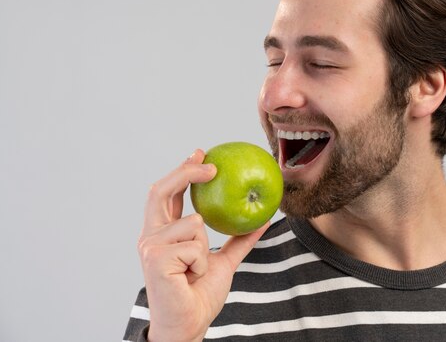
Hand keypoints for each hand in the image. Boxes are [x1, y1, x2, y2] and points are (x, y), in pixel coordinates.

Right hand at [137, 149, 268, 341]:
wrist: (189, 324)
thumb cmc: (199, 294)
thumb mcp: (224, 261)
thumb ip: (239, 239)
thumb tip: (264, 219)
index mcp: (163, 233)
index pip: (169, 194)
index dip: (182, 170)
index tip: (200, 152)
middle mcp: (151, 236)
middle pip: (162, 190)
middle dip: (186, 172)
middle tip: (213, 166)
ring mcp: (150, 246)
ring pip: (194, 223)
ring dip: (205, 248)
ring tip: (195, 271)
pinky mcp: (155, 258)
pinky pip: (195, 245)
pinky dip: (202, 262)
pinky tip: (190, 278)